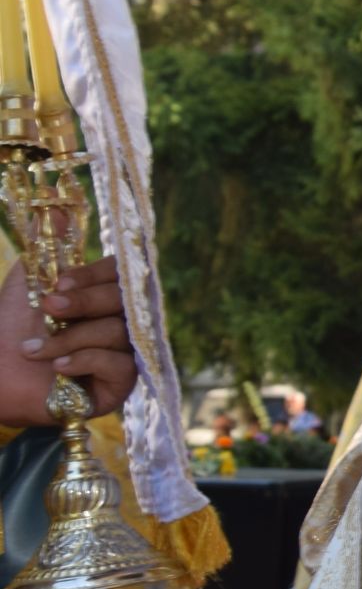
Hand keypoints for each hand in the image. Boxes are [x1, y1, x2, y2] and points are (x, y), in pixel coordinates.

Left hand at [0, 256, 135, 428]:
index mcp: (100, 297)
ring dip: (70, 338)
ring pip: (117, 332)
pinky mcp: (121, 385)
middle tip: (48, 308)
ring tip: (34, 349)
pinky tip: (59, 367)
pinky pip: (121, 364)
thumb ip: (45, 247)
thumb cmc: (9, 331)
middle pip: (124, 301)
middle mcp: (119, 322)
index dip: (95, 275)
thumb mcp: (26, 284)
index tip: (61, 282)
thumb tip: (57, 203)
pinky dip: (86, 360)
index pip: (120, 274)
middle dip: (83, 303)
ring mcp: (123, 354)